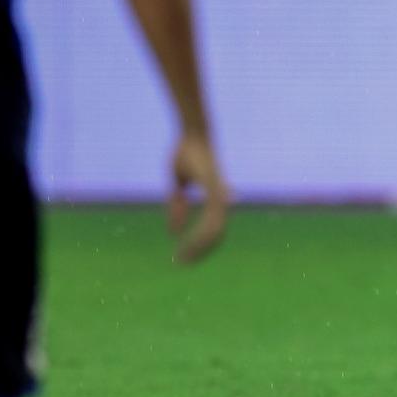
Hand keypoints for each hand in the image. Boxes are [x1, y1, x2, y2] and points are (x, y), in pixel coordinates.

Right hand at [168, 132, 230, 263]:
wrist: (192, 133)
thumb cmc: (186, 153)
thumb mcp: (177, 183)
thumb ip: (177, 205)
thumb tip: (174, 232)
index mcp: (216, 197)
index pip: (214, 229)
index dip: (201, 244)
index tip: (184, 256)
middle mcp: (222, 198)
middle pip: (216, 234)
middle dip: (200, 251)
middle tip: (183, 263)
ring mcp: (220, 194)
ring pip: (215, 230)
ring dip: (199, 246)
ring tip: (183, 258)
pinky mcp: (215, 189)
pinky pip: (211, 217)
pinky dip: (200, 232)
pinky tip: (187, 242)